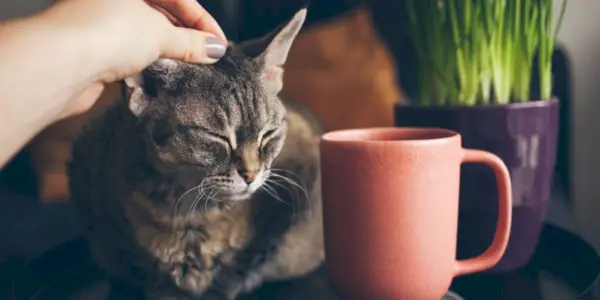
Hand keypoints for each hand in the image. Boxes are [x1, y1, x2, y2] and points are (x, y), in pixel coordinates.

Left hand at [45, 0, 226, 116]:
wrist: (62, 65)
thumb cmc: (106, 32)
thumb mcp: (159, 34)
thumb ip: (190, 42)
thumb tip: (215, 49)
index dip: (201, 20)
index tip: (219, 43)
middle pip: (161, 13)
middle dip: (186, 36)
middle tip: (208, 56)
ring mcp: (103, 22)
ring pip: (146, 35)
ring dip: (169, 52)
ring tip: (191, 68)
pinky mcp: (96, 48)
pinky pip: (132, 53)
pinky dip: (150, 64)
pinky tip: (165, 75)